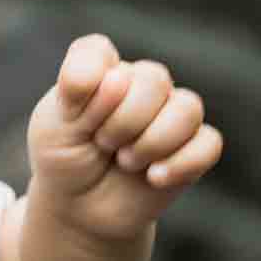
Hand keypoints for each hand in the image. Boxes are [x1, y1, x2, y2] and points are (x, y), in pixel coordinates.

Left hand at [26, 34, 221, 241]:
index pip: (98, 52)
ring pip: (187, 108)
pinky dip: (180, 164)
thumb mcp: (53, 125)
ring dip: (151, 142)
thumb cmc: (64, 159)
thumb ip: (75, 90)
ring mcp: (171, 113)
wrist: (80, 208)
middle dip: (122, 122)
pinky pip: (208, 144)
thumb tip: (119, 76)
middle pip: (154, 79)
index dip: (84, 85)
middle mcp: (142, 83)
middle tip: (102, 144)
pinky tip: (154, 178)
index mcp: (103, 70)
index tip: (70, 114)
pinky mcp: (193, 147)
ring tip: (126, 162)